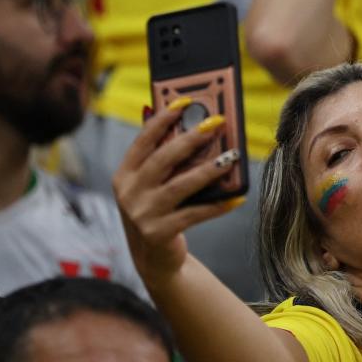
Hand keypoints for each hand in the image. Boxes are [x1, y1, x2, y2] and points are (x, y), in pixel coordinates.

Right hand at [113, 104, 237, 289]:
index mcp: (124, 175)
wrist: (152, 260)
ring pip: (181, 186)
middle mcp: (129, 193)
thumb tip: (183, 123)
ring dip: (209, 170)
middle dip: (191, 139)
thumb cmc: (157, 213)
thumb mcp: (150, 187)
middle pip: (163, 159)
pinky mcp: (159, 233)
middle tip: (216, 124)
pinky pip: (195, 214)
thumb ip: (160, 159)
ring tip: (232, 157)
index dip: (163, 119)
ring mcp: (143, 214)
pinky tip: (237, 197)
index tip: (185, 101)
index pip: (143, 140)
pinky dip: (218, 205)